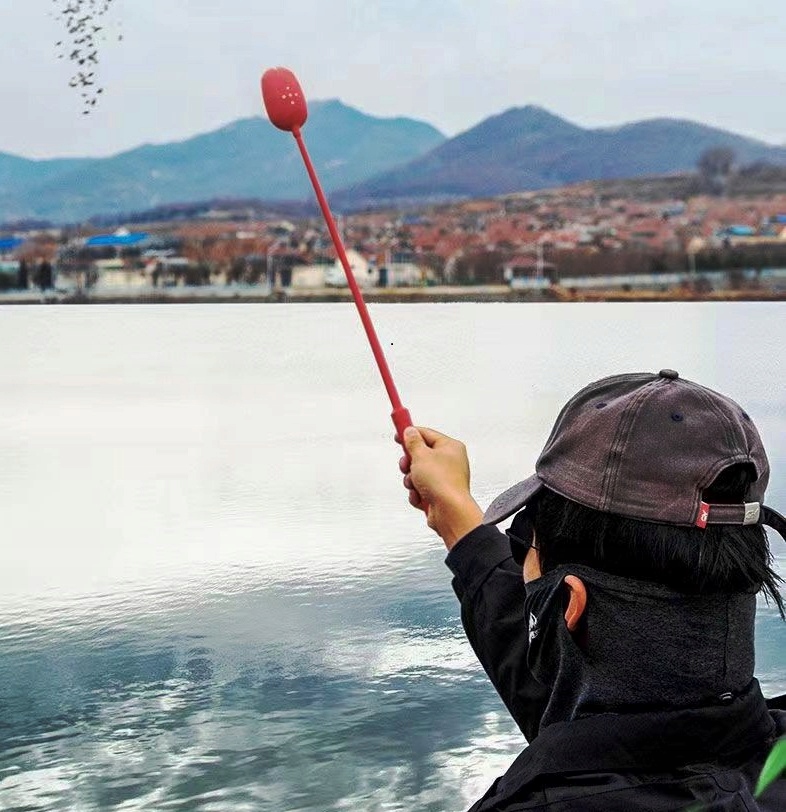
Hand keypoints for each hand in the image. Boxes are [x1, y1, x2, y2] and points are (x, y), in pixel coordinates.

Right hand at [398, 426, 483, 548]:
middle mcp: (450, 462)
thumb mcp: (421, 456)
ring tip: (415, 484)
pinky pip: (420, 489)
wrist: (449, 511)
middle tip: (407, 465)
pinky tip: (421, 497)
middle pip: (421, 455)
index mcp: (451, 447)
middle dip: (410, 463)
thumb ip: (413, 442)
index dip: (411, 433)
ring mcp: (444, 479)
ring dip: (411, 480)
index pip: (427, 434)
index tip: (398, 433)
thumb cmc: (443, 483)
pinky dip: (416, 493)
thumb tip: (410, 432)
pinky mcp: (439, 494)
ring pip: (418, 474)